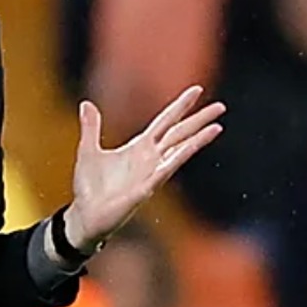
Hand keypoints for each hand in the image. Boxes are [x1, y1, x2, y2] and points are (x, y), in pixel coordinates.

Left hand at [68, 86, 224, 249]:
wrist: (85, 216)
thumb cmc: (89, 187)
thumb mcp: (88, 150)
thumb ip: (91, 127)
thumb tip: (86, 103)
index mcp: (139, 147)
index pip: (165, 122)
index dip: (181, 106)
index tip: (198, 90)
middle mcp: (150, 159)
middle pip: (179, 134)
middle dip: (199, 120)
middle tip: (221, 106)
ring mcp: (150, 174)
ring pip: (179, 152)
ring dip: (198, 139)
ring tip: (217, 127)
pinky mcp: (144, 190)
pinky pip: (163, 172)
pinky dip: (176, 159)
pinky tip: (189, 148)